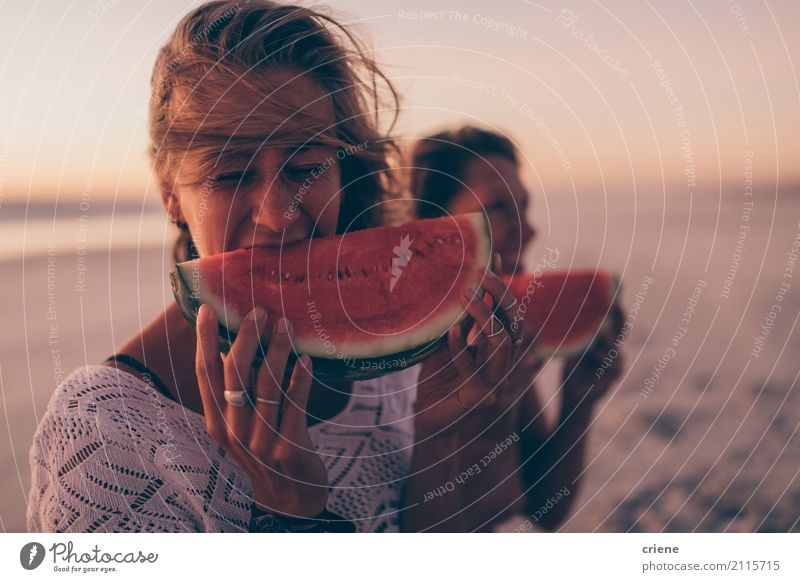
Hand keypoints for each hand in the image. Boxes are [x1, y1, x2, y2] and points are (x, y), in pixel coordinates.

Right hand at [195, 304, 327, 516]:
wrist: (290, 498)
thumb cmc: (265, 450)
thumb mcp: (240, 426)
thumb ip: (233, 394)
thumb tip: (232, 347)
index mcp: (216, 423)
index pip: (205, 374)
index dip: (205, 340)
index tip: (207, 310)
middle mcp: (233, 431)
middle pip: (234, 375)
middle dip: (246, 338)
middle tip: (259, 311)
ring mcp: (260, 441)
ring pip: (266, 385)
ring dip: (277, 351)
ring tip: (286, 325)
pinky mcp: (289, 447)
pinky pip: (294, 405)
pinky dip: (299, 379)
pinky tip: (306, 359)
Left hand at [415, 254, 523, 437]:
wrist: (428, 421)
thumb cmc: (435, 381)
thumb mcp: (444, 344)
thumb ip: (456, 321)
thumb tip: (455, 284)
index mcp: (495, 347)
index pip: (506, 311)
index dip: (501, 285)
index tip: (492, 256)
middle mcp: (501, 362)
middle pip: (512, 322)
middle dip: (499, 294)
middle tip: (480, 272)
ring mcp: (494, 381)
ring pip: (499, 343)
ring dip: (481, 317)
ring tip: (462, 296)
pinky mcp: (479, 398)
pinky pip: (473, 369)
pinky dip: (461, 348)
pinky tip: (450, 331)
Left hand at [561, 303, 625, 408]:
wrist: (574, 394)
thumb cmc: (572, 369)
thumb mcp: (573, 348)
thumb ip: (576, 335)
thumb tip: (564, 313)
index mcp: (605, 340)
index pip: (614, 321)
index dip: (615, 308)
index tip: (612, 294)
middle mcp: (613, 348)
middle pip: (621, 329)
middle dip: (619, 317)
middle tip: (616, 305)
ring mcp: (617, 361)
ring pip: (614, 346)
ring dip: (607, 339)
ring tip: (600, 333)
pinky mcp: (615, 374)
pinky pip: (611, 362)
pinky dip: (601, 356)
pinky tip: (593, 351)